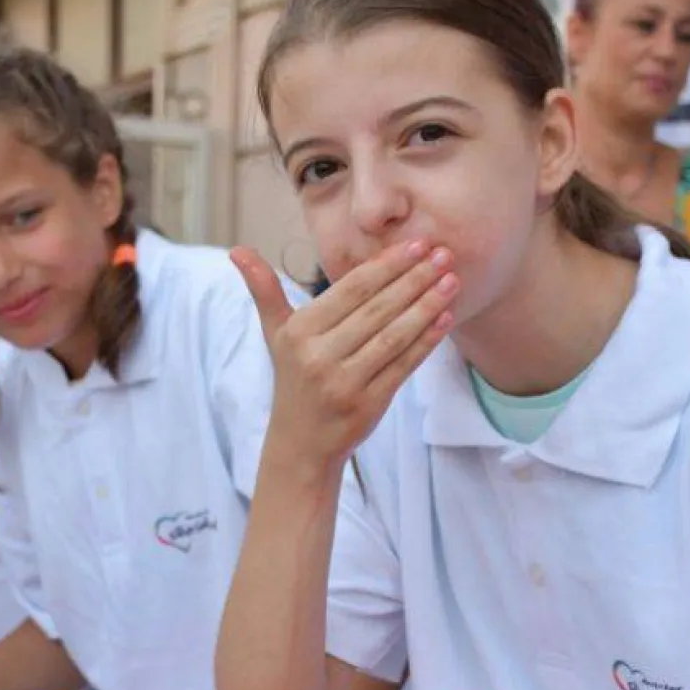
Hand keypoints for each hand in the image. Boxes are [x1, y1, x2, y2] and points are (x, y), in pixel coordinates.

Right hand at [233, 241, 456, 474]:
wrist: (300, 444)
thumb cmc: (293, 379)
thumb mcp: (275, 334)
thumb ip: (264, 291)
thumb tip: (237, 250)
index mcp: (300, 332)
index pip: (351, 290)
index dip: (386, 265)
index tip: (416, 245)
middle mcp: (320, 356)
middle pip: (377, 309)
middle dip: (415, 279)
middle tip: (444, 254)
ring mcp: (345, 382)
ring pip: (394, 335)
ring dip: (428, 306)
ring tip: (452, 281)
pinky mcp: (369, 404)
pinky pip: (403, 365)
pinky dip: (427, 341)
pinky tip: (445, 318)